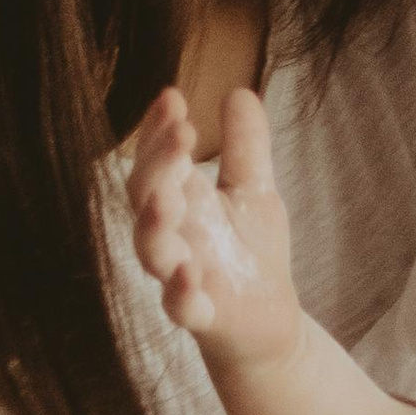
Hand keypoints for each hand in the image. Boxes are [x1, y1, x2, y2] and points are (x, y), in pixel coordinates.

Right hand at [126, 85, 303, 371]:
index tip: (173, 97)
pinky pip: (180, 307)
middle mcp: (170, 235)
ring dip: (154, 224)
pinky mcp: (199, 316)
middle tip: (180, 132)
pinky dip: (181, 293)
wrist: (270, 324)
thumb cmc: (250, 254)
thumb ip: (245, 147)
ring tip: (166, 198)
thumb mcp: (254, 191)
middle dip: (157, 163)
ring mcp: (179, 276)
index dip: (158, 129)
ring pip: (151, 250)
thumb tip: (239, 91)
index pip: (157, 158)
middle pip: (145, 194)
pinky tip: (191, 274)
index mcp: (179, 199)